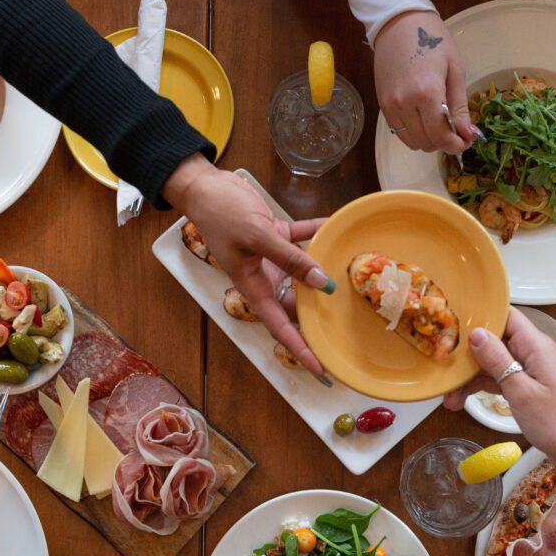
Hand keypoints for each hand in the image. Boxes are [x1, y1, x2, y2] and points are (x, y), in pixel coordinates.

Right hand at [163, 154, 334, 378]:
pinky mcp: (274, 235)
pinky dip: (317, 234)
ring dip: (322, 271)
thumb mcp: (257, 237)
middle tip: (347, 324)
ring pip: (302, 273)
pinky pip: (301, 239)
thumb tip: (321, 281)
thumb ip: (290, 259)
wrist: (206, 187)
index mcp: (252, 286)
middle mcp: (263, 277)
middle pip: (295, 305)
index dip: (300, 350)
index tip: (320, 369)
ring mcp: (269, 257)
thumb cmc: (222, 214)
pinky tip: (334, 228)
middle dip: (317, 315)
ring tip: (349, 277)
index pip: (280, 327)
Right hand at [373, 10, 478, 152]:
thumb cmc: (432, 41)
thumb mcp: (454, 70)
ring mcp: (391, 107)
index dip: (456, 145)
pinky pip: (400, 132)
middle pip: (426, 142)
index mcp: (426, 94)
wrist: (399, 25)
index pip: (441, 135)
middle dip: (444, 143)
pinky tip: (424, 120)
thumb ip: (460, 107)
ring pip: (412, 142)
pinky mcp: (383, 106)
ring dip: (429, 140)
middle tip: (456, 133)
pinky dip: (415, 133)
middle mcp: (405, 104)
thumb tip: (468, 135)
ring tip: (440, 126)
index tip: (465, 142)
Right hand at [443, 308, 555, 462]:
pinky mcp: (524, 384)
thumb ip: (497, 360)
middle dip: (467, 353)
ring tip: (449, 396)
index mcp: (535, 345)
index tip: (452, 321)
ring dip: (469, 376)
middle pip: (493, 339)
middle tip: (443, 367)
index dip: (480, 314)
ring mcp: (527, 368)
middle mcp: (531, 352)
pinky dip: (479, 387)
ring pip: (491, 361)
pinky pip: (496, 377)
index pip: (505, 315)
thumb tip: (476, 333)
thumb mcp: (521, 391)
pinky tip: (460, 400)